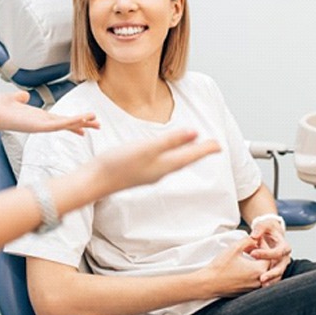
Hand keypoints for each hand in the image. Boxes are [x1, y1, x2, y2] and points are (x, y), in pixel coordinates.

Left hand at [0, 91, 99, 134]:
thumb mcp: (12, 99)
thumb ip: (20, 98)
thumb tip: (23, 96)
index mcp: (38, 117)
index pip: (60, 120)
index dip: (73, 121)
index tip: (85, 125)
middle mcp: (41, 123)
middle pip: (67, 123)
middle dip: (83, 124)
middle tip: (99, 125)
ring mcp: (40, 126)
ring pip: (66, 124)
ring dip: (81, 122)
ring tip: (96, 121)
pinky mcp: (38, 126)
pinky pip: (58, 125)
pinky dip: (71, 122)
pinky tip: (81, 120)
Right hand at [97, 130, 220, 191]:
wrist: (95, 181)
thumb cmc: (118, 164)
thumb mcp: (147, 148)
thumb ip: (171, 141)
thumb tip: (194, 133)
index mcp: (165, 165)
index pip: (191, 156)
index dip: (206, 149)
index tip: (220, 145)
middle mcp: (160, 171)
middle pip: (185, 160)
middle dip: (199, 153)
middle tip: (212, 147)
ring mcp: (149, 173)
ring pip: (174, 162)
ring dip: (186, 155)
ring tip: (193, 149)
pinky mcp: (139, 172)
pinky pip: (163, 163)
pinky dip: (171, 156)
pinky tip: (165, 154)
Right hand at [196, 237, 268, 297]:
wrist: (210, 283)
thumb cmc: (221, 266)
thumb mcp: (234, 248)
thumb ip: (247, 241)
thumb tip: (255, 238)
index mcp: (258, 270)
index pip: (269, 256)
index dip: (263, 246)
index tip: (255, 240)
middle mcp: (259, 281)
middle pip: (267, 265)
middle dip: (261, 254)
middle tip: (252, 246)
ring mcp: (253, 288)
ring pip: (263, 273)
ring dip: (258, 263)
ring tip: (248, 254)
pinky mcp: (247, 291)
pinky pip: (256, 280)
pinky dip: (254, 271)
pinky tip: (244, 265)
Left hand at [249, 221, 291, 286]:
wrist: (272, 234)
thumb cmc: (268, 229)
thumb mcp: (265, 225)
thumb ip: (259, 228)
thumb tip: (253, 235)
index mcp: (284, 246)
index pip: (277, 252)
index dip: (265, 253)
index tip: (252, 254)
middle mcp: (285, 257)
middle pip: (281, 267)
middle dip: (271, 273)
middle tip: (261, 278)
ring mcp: (281, 265)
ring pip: (278, 275)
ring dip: (271, 281)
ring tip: (262, 285)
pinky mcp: (277, 269)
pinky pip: (275, 278)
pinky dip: (269, 282)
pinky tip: (261, 287)